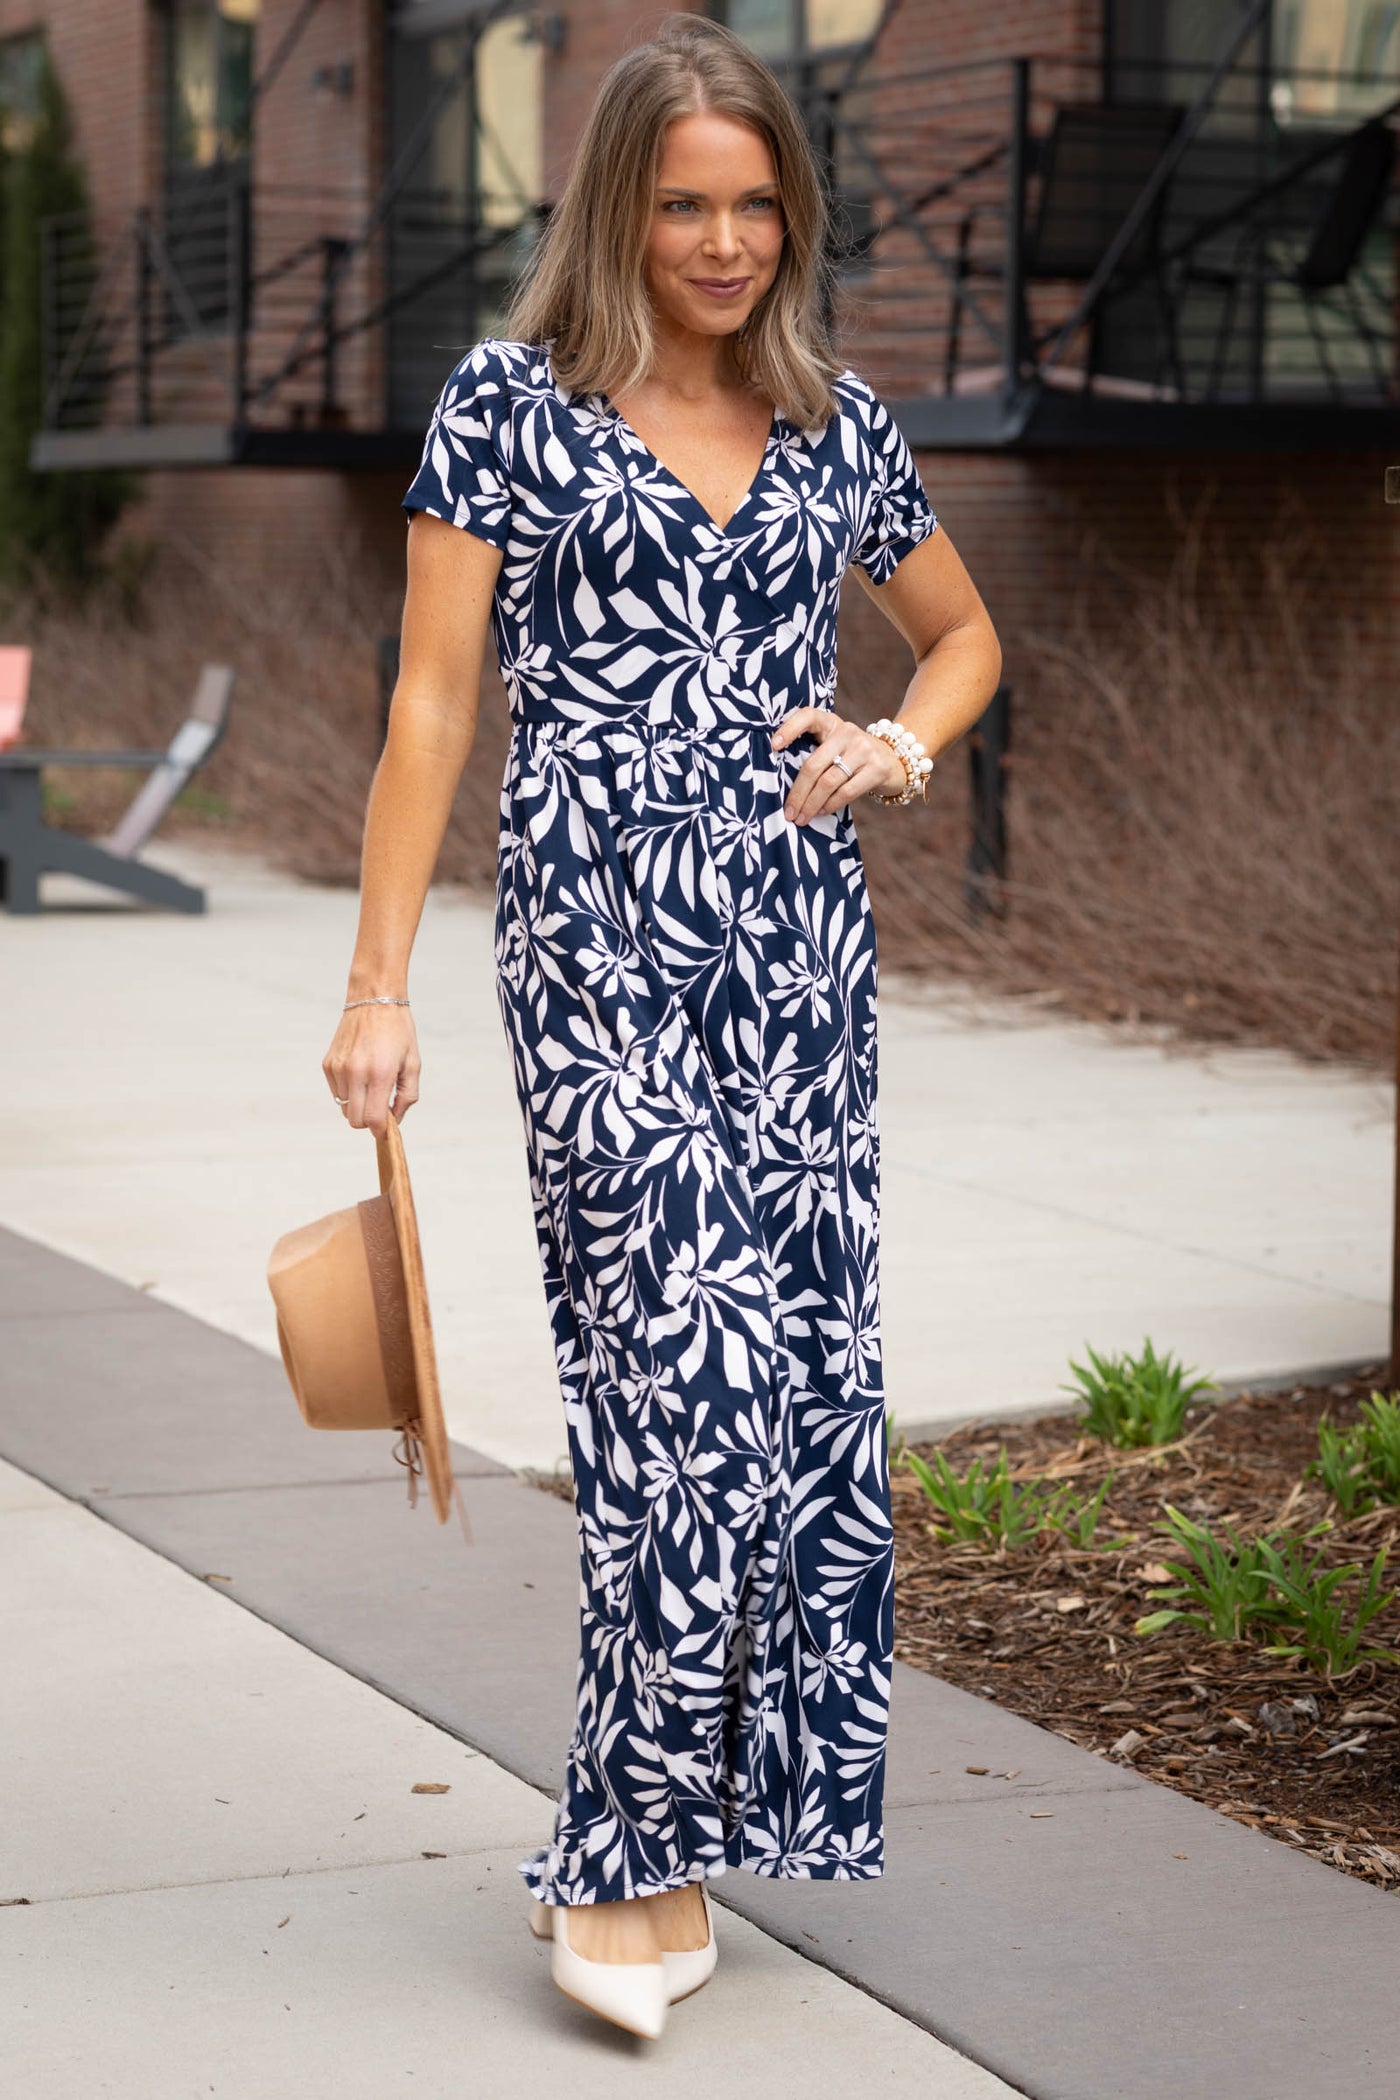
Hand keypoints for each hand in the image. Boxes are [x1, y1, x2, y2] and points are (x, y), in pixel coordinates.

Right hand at [322, 1004, 419, 1133]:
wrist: (374, 1000)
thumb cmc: (398, 1033)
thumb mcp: (413, 1064)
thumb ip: (407, 1096)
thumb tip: (394, 1120)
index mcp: (380, 1073)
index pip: (372, 1120)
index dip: (380, 1130)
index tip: (385, 1129)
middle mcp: (355, 1072)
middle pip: (355, 1120)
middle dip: (368, 1121)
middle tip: (381, 1108)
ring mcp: (338, 1068)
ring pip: (344, 1108)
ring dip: (358, 1104)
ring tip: (371, 1083)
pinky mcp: (328, 1064)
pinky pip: (336, 1092)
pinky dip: (348, 1091)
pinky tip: (359, 1072)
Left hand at [770, 707, 906, 824]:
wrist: (895, 760)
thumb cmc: (852, 757)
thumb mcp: (835, 747)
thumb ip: (815, 755)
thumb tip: (784, 786)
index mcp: (831, 723)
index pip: (808, 716)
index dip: (789, 729)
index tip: (773, 746)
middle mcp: (847, 732)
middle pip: (814, 765)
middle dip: (798, 793)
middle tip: (789, 812)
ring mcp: (864, 749)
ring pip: (829, 782)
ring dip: (812, 805)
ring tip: (802, 818)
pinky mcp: (877, 768)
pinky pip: (846, 792)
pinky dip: (831, 805)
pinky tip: (822, 812)